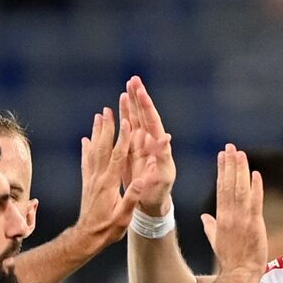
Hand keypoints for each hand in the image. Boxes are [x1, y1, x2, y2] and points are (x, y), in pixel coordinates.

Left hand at [75, 107, 151, 248]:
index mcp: (109, 184)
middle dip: (107, 128)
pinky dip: (86, 149)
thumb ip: (132, 198)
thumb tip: (141, 181)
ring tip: (98, 117)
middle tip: (108, 110)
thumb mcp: (123, 216)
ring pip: (93, 151)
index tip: (127, 122)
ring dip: (96, 133)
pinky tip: (85, 140)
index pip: (118, 156)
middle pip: (103, 148)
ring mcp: (91, 179)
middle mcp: (98, 178)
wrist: (87, 238)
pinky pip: (86, 162)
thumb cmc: (108, 229)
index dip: (123, 138)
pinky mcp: (87, 184)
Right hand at [120, 77, 176, 216]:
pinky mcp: (130, 150)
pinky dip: (122, 117)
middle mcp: (149, 141)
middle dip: (139, 97)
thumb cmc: (160, 191)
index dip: (146, 105)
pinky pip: (125, 130)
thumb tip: (166, 137)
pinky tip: (116, 107)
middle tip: (134, 79)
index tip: (141, 90)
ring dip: (131, 104)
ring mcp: (140, 144)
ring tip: (127, 87)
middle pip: (143, 114)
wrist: (150, 202)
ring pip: (134, 119)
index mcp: (158, 145)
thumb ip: (163, 156)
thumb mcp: (163, 175)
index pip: (152, 120)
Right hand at [200, 145, 266, 276]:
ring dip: (241, 170)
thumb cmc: (229, 258)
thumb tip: (204, 217)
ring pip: (240, 189)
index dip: (221, 171)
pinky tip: (256, 174)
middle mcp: (229, 214)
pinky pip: (255, 201)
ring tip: (241, 154)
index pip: (220, 188)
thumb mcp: (215, 241)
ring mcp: (242, 218)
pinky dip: (256, 187)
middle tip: (231, 147)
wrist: (241, 272)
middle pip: (229, 184)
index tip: (222, 156)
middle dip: (230, 164)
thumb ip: (210, 226)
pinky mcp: (254, 223)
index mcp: (220, 217)